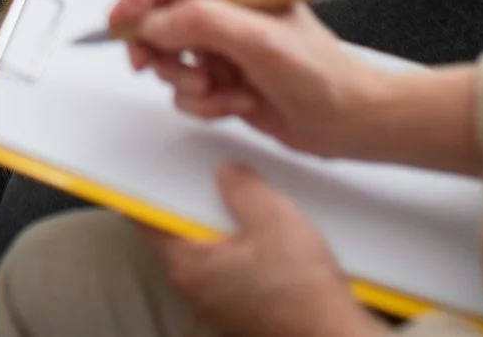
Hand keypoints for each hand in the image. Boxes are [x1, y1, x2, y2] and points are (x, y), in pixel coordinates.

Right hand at [111, 0, 383, 159]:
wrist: (353, 124)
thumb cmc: (321, 76)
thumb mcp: (258, 40)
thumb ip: (201, 22)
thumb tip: (153, 23)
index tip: (122, 23)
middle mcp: (230, 10)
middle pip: (163, 15)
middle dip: (158, 45)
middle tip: (151, 66)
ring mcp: (227, 47)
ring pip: (172, 56)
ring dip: (186, 80)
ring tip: (218, 90)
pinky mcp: (226, 80)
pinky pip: (188, 89)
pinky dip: (204, 102)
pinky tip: (238, 104)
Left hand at [150, 165, 382, 336]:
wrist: (334, 336)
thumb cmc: (301, 285)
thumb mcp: (272, 216)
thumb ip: (241, 186)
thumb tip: (225, 172)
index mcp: (188, 265)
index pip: (148, 218)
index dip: (153, 186)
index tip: (160, 163)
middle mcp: (193, 289)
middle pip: (178, 232)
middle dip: (194, 201)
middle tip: (213, 172)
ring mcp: (216, 303)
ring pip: (205, 251)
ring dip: (220, 225)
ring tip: (245, 200)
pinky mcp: (239, 310)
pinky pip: (226, 268)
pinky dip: (237, 247)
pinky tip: (263, 234)